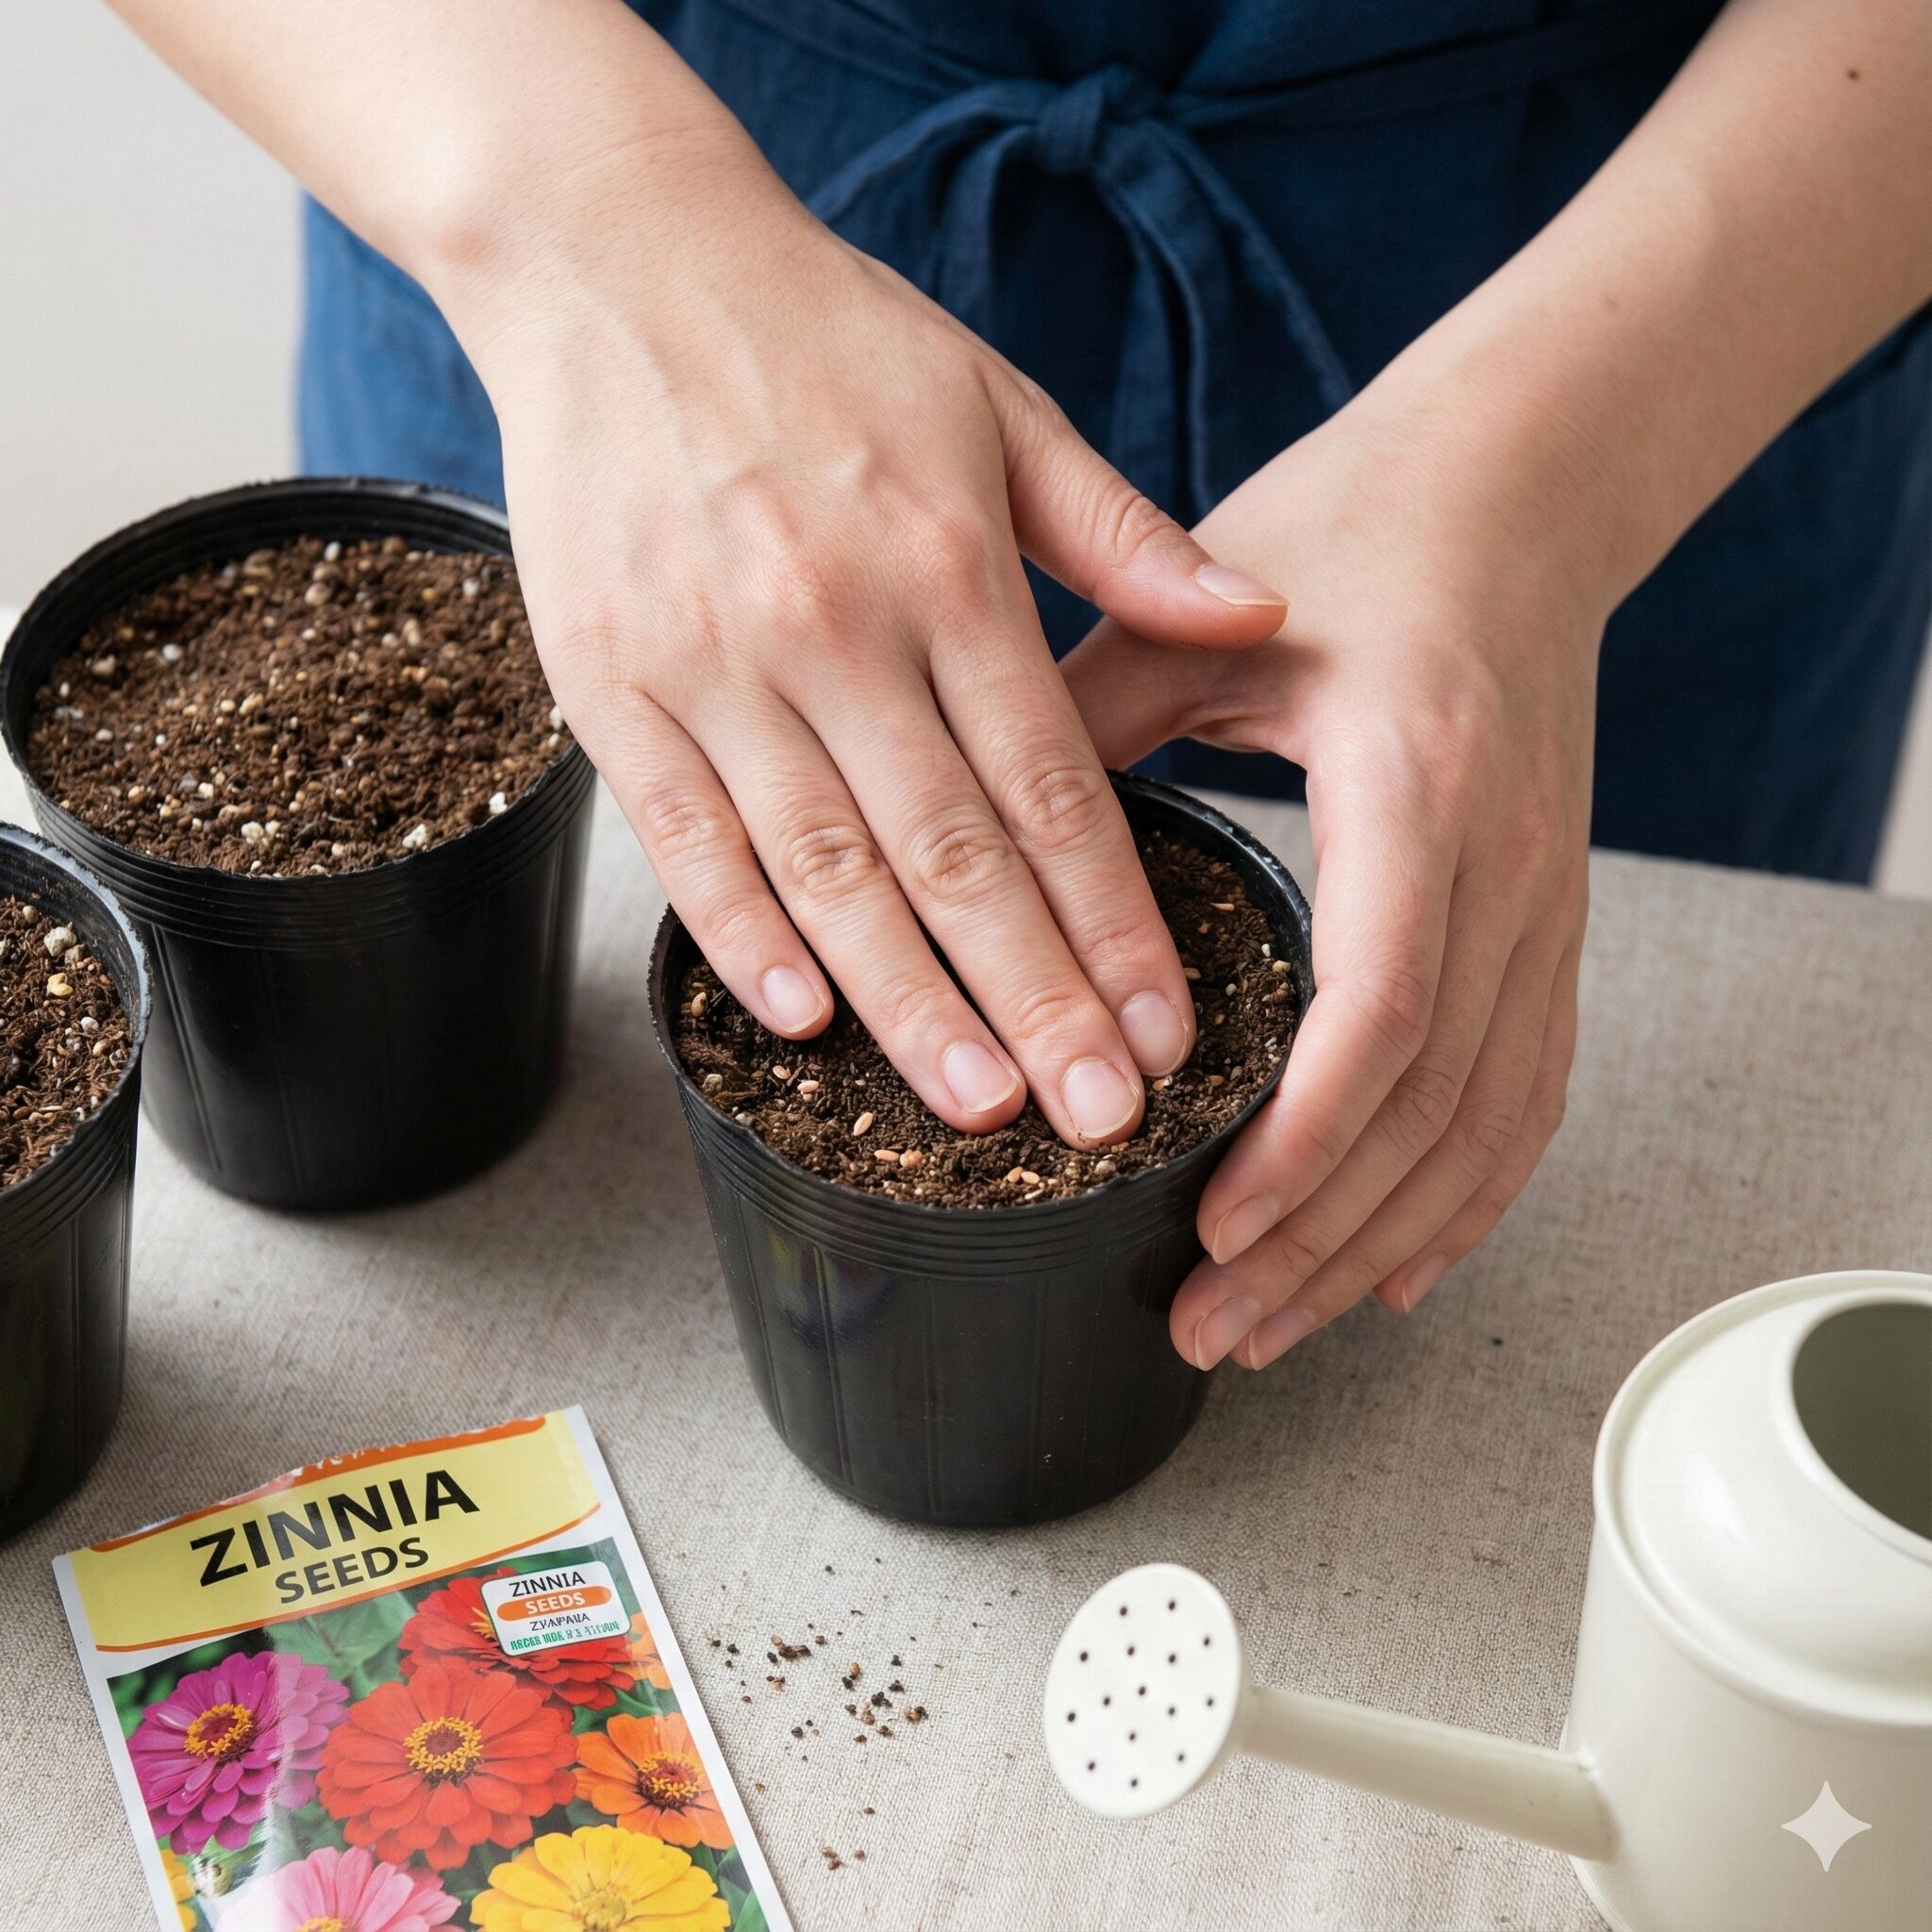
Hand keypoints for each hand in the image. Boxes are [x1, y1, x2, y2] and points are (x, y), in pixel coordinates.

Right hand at [448, 130, 1285, 1147]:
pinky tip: (803, 1024)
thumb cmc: (828, 340)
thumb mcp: (1000, 404)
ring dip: (905, 1002)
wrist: (617, 262)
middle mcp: (831, 624)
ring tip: (978, 1110)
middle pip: (951, 854)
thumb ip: (1123, 533)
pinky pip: (680, 835)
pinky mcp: (608, 681)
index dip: (1112, 920)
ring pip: (824, 868)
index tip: (1168, 1029)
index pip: (1051, 784)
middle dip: (1034, 999)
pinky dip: (741, 935)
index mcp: (946, 564)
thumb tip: (1257, 612)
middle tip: (1099, 1120)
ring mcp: (708, 661)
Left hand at [1063, 383, 1599, 1364]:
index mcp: (1418, 785)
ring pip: (1491, 1125)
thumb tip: (964, 831)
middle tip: (1209, 1327)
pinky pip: (1531, 1089)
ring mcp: (1548, 901)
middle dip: (1319, 1237)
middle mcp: (1507, 864)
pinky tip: (1397, 1267)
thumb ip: (1089, 718)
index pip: (1385, 1006)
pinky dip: (1467, 1195)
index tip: (1215, 1222)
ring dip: (1383, 1242)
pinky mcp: (1551, 920)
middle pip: (1434, 1105)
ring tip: (1272, 1326)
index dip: (1305, 1138)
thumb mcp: (1206, 607)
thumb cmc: (1362, 526)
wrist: (1524, 485)